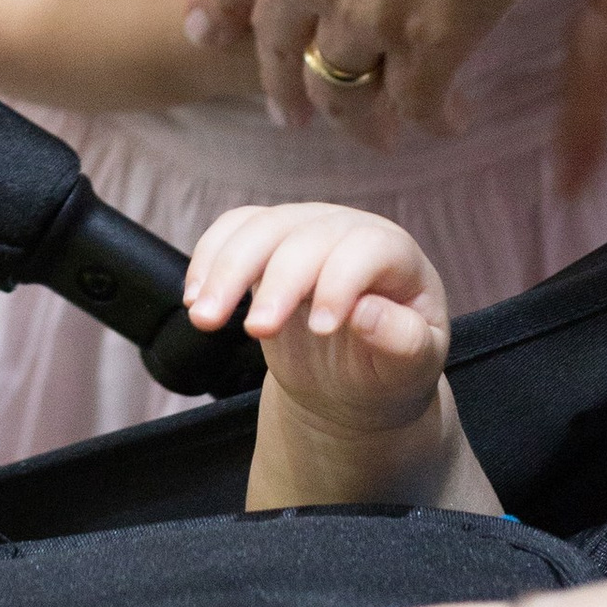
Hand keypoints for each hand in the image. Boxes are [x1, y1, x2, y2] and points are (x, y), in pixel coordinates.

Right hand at [184, 201, 449, 442]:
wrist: (352, 378)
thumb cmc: (388, 368)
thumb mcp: (410, 368)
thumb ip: (401, 340)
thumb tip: (365, 314)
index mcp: (395, 255)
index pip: (365, 250)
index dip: (340, 283)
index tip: (321, 330)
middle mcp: (347, 230)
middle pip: (306, 237)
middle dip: (277, 282)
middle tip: (256, 331)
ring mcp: (303, 229)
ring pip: (260, 229)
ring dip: (226, 270)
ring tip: (205, 318)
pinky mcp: (267, 240)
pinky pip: (232, 230)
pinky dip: (208, 258)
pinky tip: (195, 297)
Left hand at [190, 0, 588, 144]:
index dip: (221, 13)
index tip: (209, 37)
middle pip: (278, 46)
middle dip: (282, 86)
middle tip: (290, 113)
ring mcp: (360, 12)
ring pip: (343, 86)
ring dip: (356, 114)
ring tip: (376, 130)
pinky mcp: (431, 40)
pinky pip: (419, 98)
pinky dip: (432, 115)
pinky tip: (448, 118)